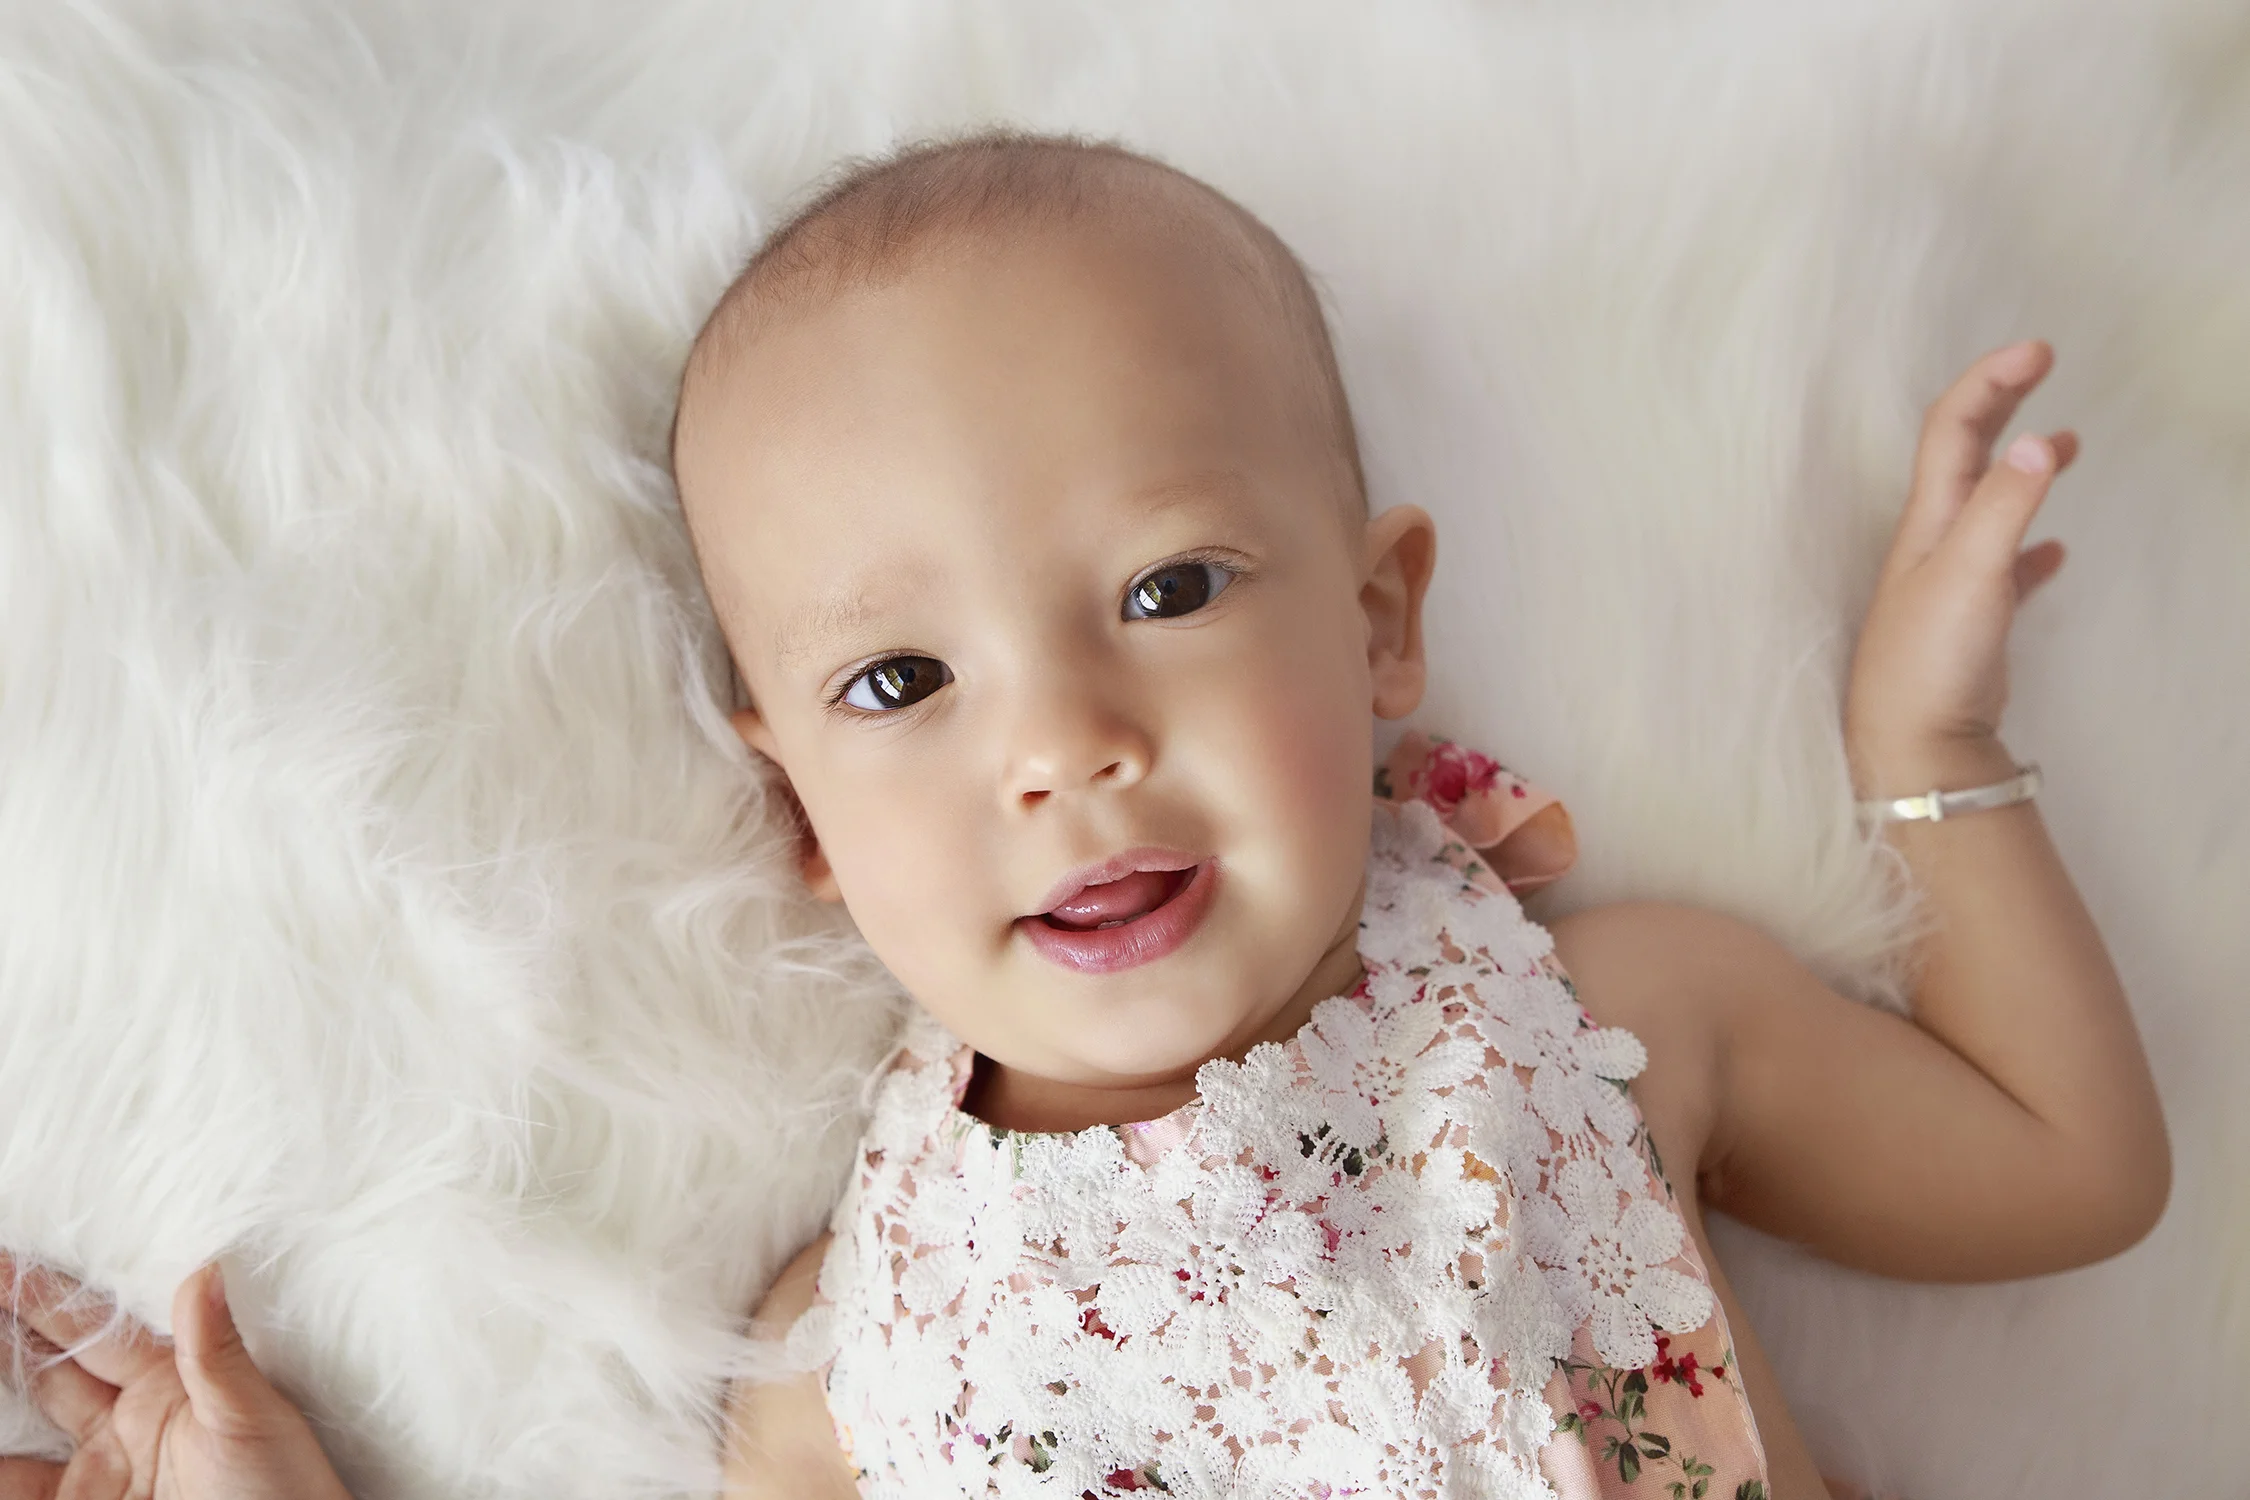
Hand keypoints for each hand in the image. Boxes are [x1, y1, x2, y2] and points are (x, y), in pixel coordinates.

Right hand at [1, 1255, 352, 1499]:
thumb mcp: (250, 1418)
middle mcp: (129, 1416)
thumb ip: (215, 1352)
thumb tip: (205, 1271)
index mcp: (171, 1378)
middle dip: (4, 1329)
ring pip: (33, 1416)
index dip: (45, 1295)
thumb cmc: (287, 1486)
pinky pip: (22, 1485)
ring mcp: (105, 1466)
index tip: (1, 1261)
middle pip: (50, 1365)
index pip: (97, 1326)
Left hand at [1844, 339, 2078, 794]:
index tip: (2039, 349)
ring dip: (2024, 468)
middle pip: (1965, 454)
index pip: (1953, 429)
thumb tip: (2037, 442)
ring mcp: (1951, 582)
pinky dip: (2032, 549)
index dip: (1990, 381)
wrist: (1914, 747)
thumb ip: (2003, 508)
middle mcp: (1933, 542)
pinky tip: (2057, 553)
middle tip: (2042, 362)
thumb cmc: (1928, 660)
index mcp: (1929, 520)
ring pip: (1989, 507)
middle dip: (2001, 403)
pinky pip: (2006, 571)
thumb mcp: (1969, 574)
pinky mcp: (1971, 624)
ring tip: (2068, 444)